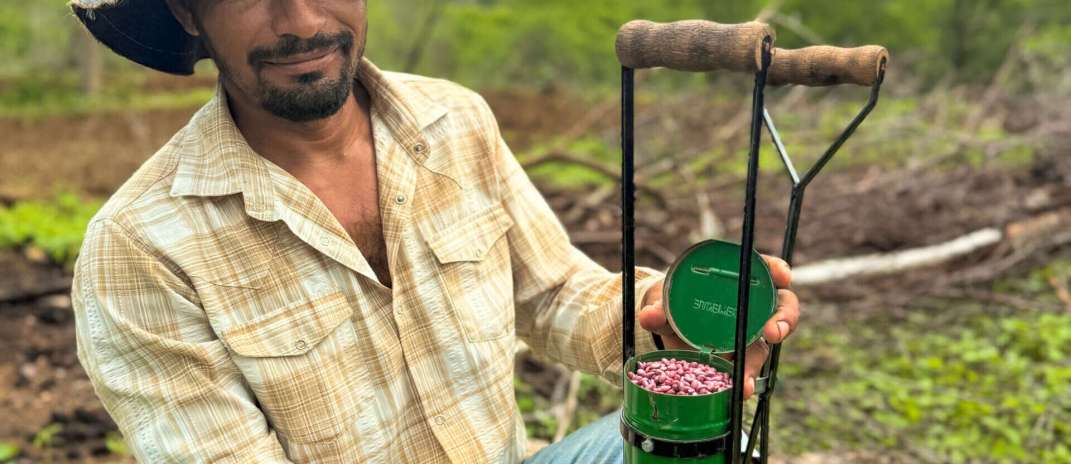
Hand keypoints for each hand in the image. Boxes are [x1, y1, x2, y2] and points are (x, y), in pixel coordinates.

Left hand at [637, 255, 798, 398]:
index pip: (766, 269)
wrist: (666, 327)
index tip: (781, 275)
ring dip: (757, 363)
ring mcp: (748, 335)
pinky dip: (744, 382)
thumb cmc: (673, 303)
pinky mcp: (739, 360)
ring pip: (763, 347)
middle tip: (773, 332)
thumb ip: (658, 308)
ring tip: (748, 380)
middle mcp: (751, 307)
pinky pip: (747, 370)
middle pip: (782, 308)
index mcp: (738, 280)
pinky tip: (739, 391)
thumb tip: (649, 315)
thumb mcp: (665, 301)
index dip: (777, 269)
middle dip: (784, 319)